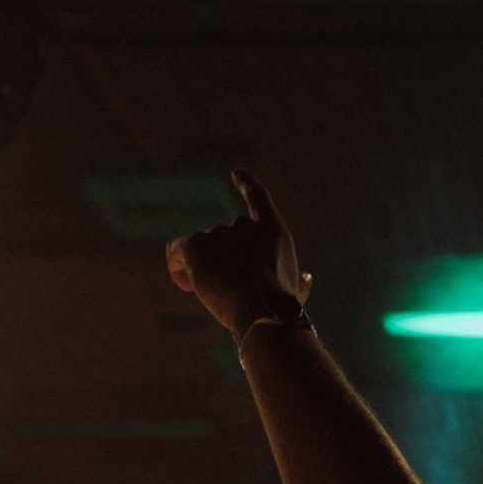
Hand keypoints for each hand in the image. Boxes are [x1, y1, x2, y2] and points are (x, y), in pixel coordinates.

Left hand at [167, 170, 311, 333]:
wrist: (262, 311)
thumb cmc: (281, 306)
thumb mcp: (296, 289)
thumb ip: (298, 279)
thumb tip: (306, 277)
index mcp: (272, 232)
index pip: (258, 198)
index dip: (247, 184)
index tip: (236, 173)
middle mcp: (243, 225)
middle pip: (223, 238)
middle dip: (222, 260)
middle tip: (229, 288)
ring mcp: (217, 233)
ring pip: (201, 249)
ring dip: (204, 269)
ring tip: (215, 294)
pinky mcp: (195, 244)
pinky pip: (176, 250)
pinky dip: (177, 266)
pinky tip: (187, 285)